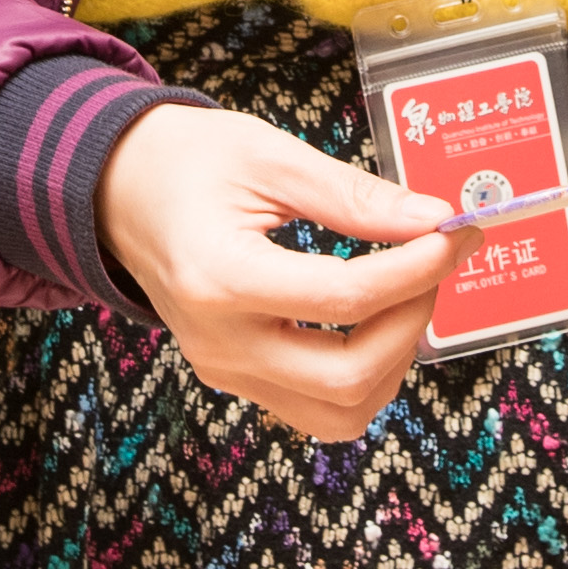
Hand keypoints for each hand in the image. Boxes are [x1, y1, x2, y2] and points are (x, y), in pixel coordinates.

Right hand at [97, 102, 454, 442]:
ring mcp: (225, 370)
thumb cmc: (183, 161)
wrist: (114, 189)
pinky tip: (373, 318)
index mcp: (219, 278)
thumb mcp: (268, 156)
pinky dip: (363, 373)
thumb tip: (431, 220)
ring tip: (405, 291)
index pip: (343, 300)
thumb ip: (353, 195)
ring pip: (340, 412)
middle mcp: (218, 343)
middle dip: (412, 321)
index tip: (453, 233)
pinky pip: (317, 407)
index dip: (415, 270)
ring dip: (394, 360)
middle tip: (435, 262)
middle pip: (347, 377)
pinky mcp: (235, 378)